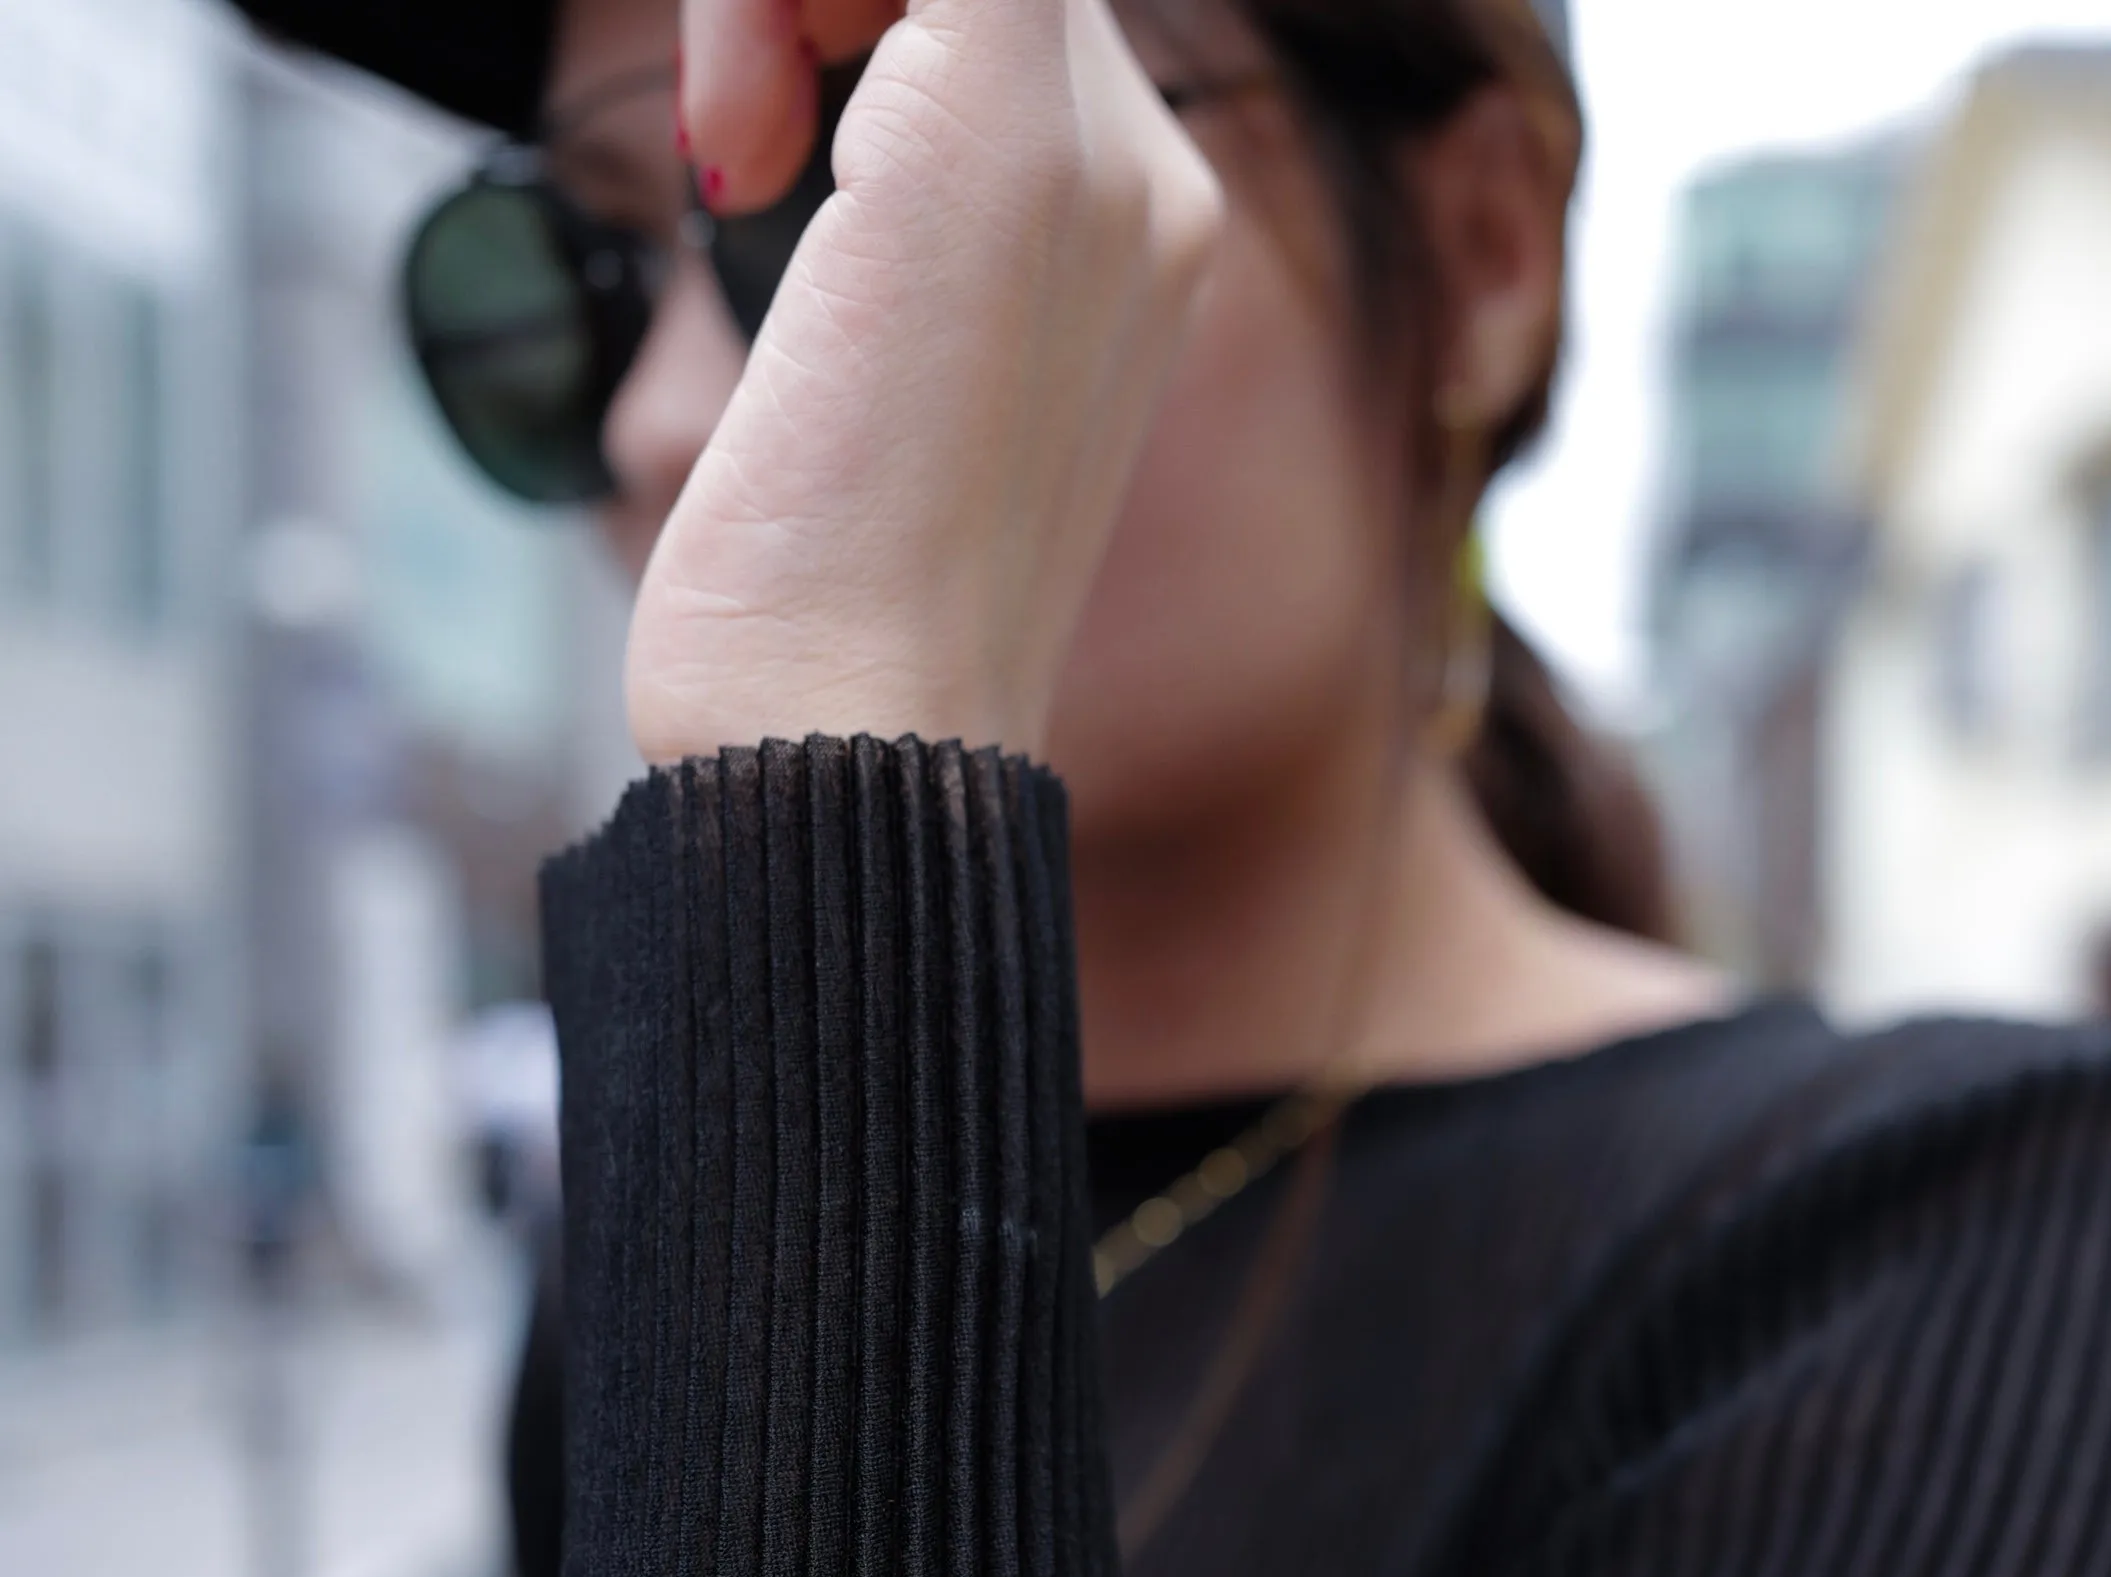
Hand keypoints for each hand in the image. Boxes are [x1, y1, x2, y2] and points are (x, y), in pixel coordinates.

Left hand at [629, 0, 1223, 761]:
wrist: (853, 735)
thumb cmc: (826, 612)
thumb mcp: (877, 389)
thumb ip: (884, 249)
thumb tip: (781, 147)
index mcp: (1144, 237)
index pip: (999, 6)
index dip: (853, 14)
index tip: (741, 148)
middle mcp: (1150, 179)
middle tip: (725, 138)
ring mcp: (1100, 156)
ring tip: (727, 144)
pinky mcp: (997, 129)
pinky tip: (731, 130)